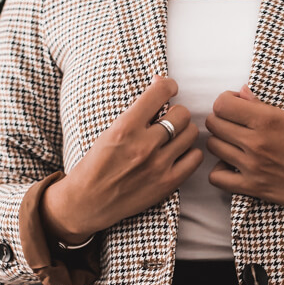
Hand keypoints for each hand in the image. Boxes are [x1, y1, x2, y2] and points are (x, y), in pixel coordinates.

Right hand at [42, 75, 203, 243]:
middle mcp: (144, 145)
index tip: (167, 89)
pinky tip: (177, 154)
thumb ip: (136, 110)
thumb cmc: (95, 163)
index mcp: (125, 127)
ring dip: (183, 131)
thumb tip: (160, 82)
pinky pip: (195, 158)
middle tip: (167, 119)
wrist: (87, 202)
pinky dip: (190, 153)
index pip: (161, 92)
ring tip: (172, 137)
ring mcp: (158, 165)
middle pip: (182, 114)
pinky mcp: (167, 183)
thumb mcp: (109, 131)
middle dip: (175, 112)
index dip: (168, 85)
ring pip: (191, 134)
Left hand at [205, 84, 283, 227]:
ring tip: (236, 145)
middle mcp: (256, 141)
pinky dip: (220, 172)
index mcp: (268, 119)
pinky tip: (233, 167)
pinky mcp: (252, 187)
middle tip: (236, 125)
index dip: (226, 102)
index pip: (222, 104)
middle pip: (214, 124)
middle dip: (222, 120)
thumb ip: (264, 107)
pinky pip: (216, 177)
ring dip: (221, 143)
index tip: (238, 107)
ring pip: (213, 147)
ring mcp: (251, 166)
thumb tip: (242, 92)